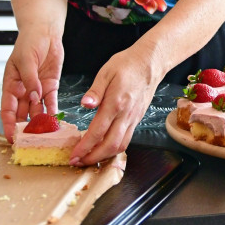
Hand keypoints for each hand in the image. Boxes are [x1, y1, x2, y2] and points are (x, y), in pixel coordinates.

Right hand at [0, 32, 62, 142]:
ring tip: (45, 136)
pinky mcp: (50, 86)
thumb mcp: (25, 59)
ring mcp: (37, 89)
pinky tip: (56, 122)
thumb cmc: (29, 42)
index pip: (7, 109)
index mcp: (11, 84)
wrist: (45, 32)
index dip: (9, 124)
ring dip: (41, 123)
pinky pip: (51, 102)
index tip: (11, 137)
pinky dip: (53, 112)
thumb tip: (33, 97)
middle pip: (22, 114)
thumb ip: (29, 79)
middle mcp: (23, 90)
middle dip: (26, 128)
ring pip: (37, 111)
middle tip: (31, 142)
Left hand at [69, 49, 159, 164]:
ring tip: (88, 158)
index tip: (74, 155)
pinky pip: (126, 140)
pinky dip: (113, 149)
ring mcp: (133, 119)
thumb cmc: (127, 64)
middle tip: (78, 162)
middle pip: (110, 146)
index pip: (98, 132)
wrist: (150, 63)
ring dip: (104, 157)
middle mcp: (126, 115)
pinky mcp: (137, 119)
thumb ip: (95, 90)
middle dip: (93, 158)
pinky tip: (103, 148)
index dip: (84, 147)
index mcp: (115, 103)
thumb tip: (84, 104)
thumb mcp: (106, 72)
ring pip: (120, 146)